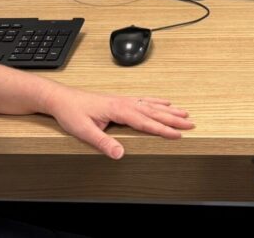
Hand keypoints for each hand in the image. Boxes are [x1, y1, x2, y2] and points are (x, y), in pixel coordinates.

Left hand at [43, 87, 193, 159]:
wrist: (62, 99)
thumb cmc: (72, 113)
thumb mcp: (84, 131)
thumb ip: (103, 143)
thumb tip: (120, 154)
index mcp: (118, 110)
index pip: (146, 122)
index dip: (163, 129)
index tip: (178, 134)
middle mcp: (124, 103)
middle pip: (154, 112)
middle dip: (173, 119)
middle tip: (191, 124)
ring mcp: (123, 100)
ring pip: (152, 105)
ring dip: (169, 110)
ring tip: (185, 113)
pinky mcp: (121, 100)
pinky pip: (145, 100)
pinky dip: (158, 102)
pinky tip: (164, 103)